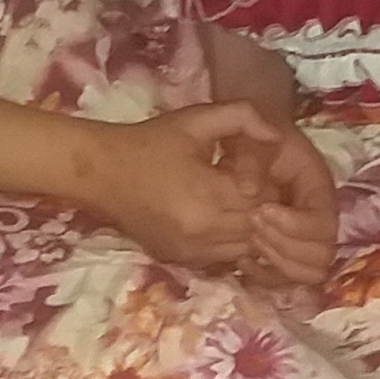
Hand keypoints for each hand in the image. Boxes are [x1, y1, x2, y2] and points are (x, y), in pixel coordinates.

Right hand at [85, 103, 279, 272]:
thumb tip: (278, 135)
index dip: (269, 184)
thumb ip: (243, 117)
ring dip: (247, 226)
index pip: (264, 200)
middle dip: (261, 206)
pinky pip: (222, 257)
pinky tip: (218, 216)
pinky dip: (229, 240)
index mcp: (209, 196)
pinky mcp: (181, 261)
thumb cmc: (151, 141)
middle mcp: (204, 233)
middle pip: (257, 228)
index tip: (260, 167)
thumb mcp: (197, 118)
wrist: (102, 172)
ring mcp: (192, 252)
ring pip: (244, 249)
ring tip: (234, 199)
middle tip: (250, 182)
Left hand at [235, 118, 338, 295]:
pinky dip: (265, 278)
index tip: (260, 210)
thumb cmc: (251, 138)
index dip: (294, 226)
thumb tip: (250, 190)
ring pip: (310, 273)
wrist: (246, 144)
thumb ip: (251, 155)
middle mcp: (318, 217)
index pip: (324, 222)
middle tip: (253, 225)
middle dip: (284, 246)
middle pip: (322, 254)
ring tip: (250, 241)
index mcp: (317, 187)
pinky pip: (287, 280)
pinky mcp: (284, 252)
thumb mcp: (249, 132)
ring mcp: (304, 238)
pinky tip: (241, 261)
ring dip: (278, 263)